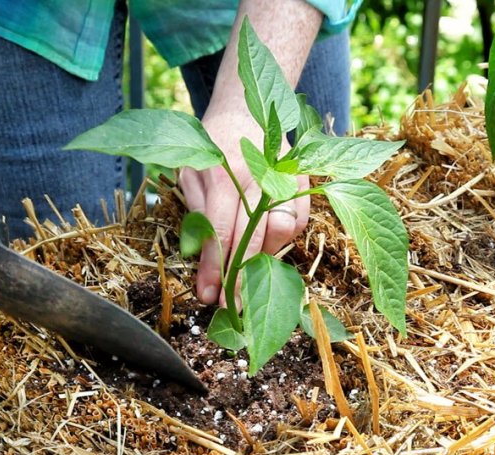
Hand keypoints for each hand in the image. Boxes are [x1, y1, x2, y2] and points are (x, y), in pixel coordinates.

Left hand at [179, 110, 309, 305]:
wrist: (243, 109)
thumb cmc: (209, 145)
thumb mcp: (189, 175)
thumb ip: (198, 215)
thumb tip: (205, 261)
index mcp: (226, 173)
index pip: (223, 234)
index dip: (215, 270)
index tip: (209, 296)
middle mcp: (261, 176)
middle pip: (255, 241)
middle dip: (241, 279)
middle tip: (230, 305)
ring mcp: (287, 178)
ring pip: (283, 234)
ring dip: (263, 254)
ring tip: (245, 256)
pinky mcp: (305, 180)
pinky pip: (300, 223)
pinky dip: (282, 237)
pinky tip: (264, 236)